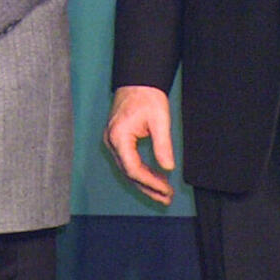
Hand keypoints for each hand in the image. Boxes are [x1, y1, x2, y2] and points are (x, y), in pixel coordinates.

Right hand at [103, 85, 175, 204]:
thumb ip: (163, 145)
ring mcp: (112, 141)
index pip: (133, 168)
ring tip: (163, 192)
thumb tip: (168, 167)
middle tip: (166, 198)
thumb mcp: (159, 120)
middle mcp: (111, 141)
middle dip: (148, 187)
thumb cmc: (146, 96)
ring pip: (127, 169)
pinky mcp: (118, 140)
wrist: (137, 81)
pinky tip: (155, 178)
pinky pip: (128, 161)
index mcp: (119, 136)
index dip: (150, 182)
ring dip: (145, 182)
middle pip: (128, 173)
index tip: (166, 189)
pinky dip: (141, 172)